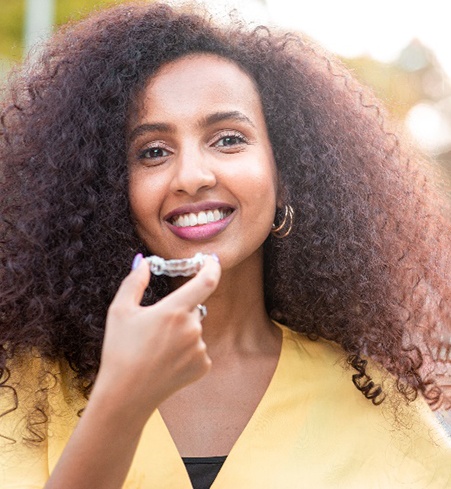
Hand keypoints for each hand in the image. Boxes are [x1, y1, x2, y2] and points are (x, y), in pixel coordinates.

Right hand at [95, 254, 220, 415]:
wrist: (125, 396)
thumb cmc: (119, 350)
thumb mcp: (120, 311)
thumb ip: (135, 281)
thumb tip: (144, 261)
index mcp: (174, 310)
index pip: (207, 280)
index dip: (213, 266)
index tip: (211, 259)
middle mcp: (192, 328)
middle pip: (194, 307)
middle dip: (179, 310)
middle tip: (156, 327)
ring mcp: (200, 349)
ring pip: (195, 329)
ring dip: (182, 332)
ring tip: (157, 349)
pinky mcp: (203, 366)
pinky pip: (198, 349)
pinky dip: (186, 350)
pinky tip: (166, 362)